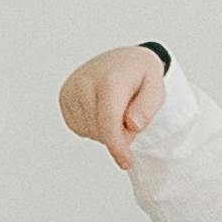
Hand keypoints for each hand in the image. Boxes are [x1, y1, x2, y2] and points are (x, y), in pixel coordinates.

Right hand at [58, 45, 165, 169]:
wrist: (124, 59)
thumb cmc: (140, 75)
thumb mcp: (157, 88)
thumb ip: (147, 107)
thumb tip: (132, 125)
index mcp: (109, 78)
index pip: (109, 120)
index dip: (117, 145)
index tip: (125, 162)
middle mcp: (85, 81)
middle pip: (100, 130)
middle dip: (119, 135)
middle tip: (130, 115)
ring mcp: (71, 89)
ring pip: (90, 132)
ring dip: (106, 131)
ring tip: (115, 107)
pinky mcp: (64, 97)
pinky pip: (79, 128)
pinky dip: (94, 127)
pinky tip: (101, 109)